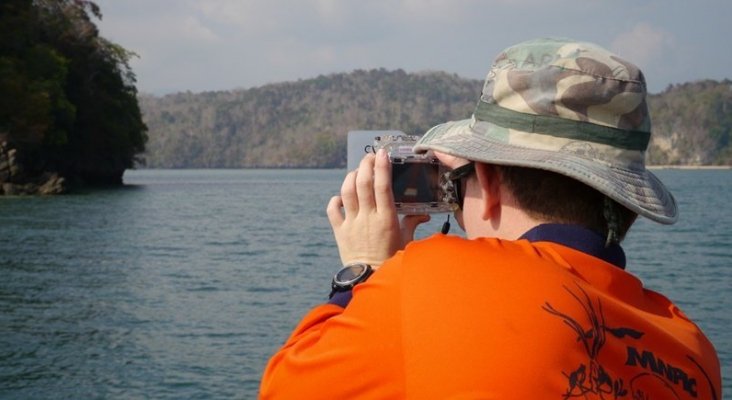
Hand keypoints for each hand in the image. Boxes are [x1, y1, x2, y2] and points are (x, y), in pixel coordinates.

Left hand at [327, 149, 428, 267]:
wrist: (369, 278)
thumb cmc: (390, 260)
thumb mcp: (405, 241)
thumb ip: (412, 224)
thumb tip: (424, 215)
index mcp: (386, 219)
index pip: (383, 187)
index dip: (381, 167)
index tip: (382, 153)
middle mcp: (367, 218)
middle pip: (362, 184)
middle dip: (365, 165)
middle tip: (369, 157)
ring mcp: (352, 223)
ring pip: (346, 192)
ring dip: (350, 177)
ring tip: (357, 172)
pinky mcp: (340, 230)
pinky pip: (332, 209)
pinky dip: (335, 199)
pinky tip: (342, 196)